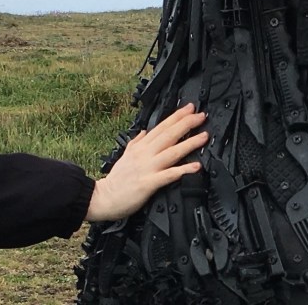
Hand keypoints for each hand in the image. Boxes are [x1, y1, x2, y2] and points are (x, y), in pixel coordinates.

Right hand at [85, 103, 207, 221]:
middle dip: (186, 124)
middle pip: (168, 135)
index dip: (176, 117)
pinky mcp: (148, 183)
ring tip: (204, 136)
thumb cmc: (116, 180)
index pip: (161, 127)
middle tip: (201, 116)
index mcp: (140, 147)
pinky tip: (195, 166)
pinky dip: (182, 170)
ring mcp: (147, 168)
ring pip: (172, 152)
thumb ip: (135, 142)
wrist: (104, 198)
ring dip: (189, 143)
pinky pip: (168, 175)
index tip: (189, 109)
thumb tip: (144, 132)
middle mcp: (144, 154)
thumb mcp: (125, 155)